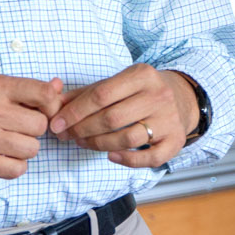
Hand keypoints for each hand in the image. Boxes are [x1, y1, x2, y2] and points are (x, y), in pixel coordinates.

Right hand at [0, 74, 64, 179]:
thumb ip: (21, 87)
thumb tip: (58, 87)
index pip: (43, 95)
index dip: (50, 103)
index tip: (42, 108)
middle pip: (40, 125)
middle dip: (35, 127)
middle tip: (19, 126)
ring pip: (31, 149)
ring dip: (26, 147)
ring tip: (9, 140)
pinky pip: (16, 170)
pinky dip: (15, 165)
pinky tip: (3, 155)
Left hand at [51, 65, 198, 167]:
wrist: (180, 96)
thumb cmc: (139, 91)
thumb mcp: (116, 83)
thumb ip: (85, 93)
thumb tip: (53, 103)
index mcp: (142, 75)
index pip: (101, 94)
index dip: (75, 111)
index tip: (57, 123)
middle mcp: (158, 95)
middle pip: (112, 118)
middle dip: (83, 130)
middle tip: (68, 136)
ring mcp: (169, 119)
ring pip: (128, 138)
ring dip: (99, 145)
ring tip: (84, 143)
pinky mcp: (176, 140)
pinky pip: (150, 157)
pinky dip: (128, 160)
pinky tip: (112, 156)